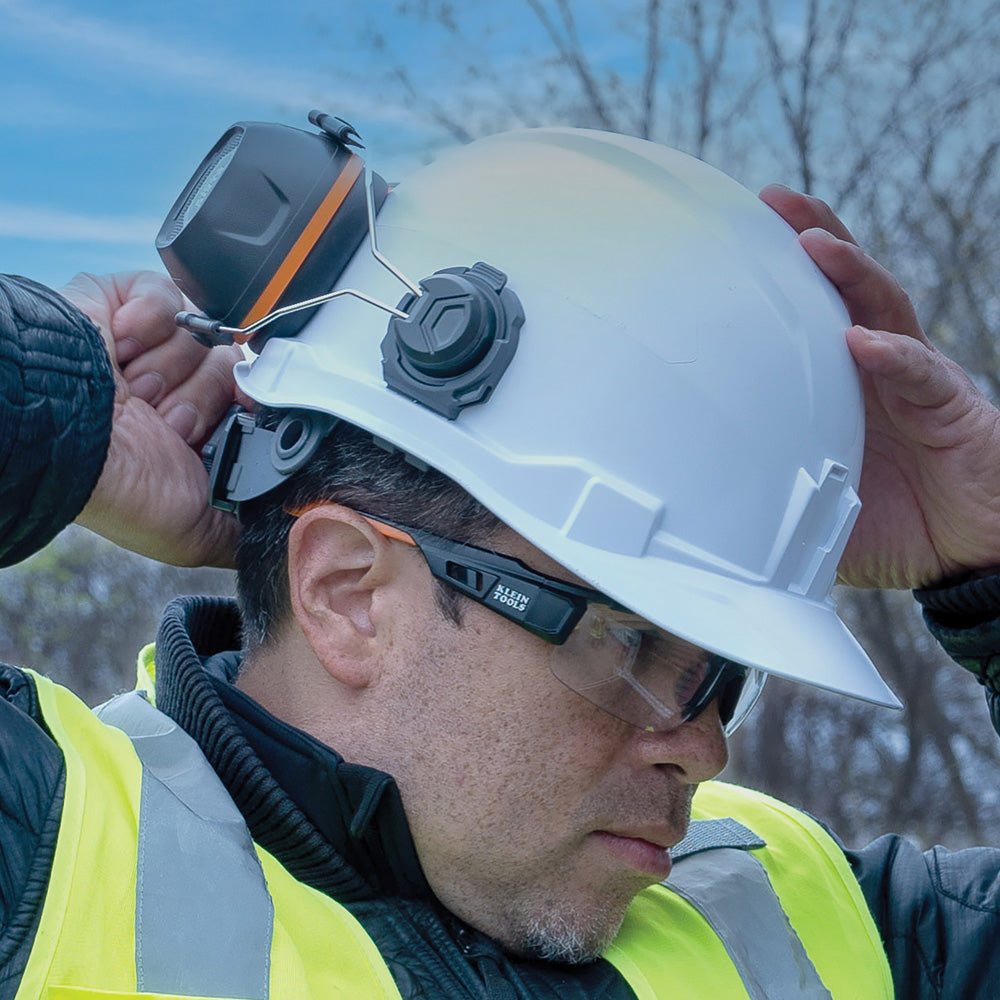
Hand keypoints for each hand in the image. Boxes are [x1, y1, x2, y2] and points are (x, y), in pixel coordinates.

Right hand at [61, 271, 243, 566]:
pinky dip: (149, 319)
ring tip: (135, 394)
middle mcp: (179, 386)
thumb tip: (288, 530)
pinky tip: (122, 347)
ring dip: (168, 369)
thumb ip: (243, 530)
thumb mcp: (196, 532)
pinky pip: (167, 292)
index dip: (253, 407)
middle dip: (203, 398)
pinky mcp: (125, 303)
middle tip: (168, 422)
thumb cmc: (123, 489)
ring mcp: (153, 345)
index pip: (256, 400)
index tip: (241, 416)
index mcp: (202, 430)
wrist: (65, 441)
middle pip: (234, 364)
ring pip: (205, 332)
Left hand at [760, 185, 999, 588]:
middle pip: (846, 288)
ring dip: (850, 274)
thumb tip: (702, 510)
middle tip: (773, 201)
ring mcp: (915, 379)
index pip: (811, 314)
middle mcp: (877, 366)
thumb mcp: (815, 507)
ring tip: (813, 243)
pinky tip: (862, 343)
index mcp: (841, 382)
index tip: (733, 239)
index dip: (780, 276)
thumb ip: (768, 495)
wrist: (965, 552)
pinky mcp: (951, 406)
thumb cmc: (894, 521)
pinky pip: (920, 374)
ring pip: (883, 309)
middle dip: (813, 239)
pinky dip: (892, 357)